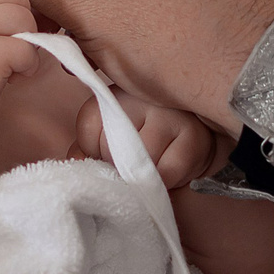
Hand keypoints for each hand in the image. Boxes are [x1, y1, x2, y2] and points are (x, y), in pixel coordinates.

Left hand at [72, 87, 220, 188]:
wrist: (198, 139)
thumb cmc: (148, 139)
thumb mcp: (112, 138)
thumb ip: (87, 149)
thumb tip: (74, 162)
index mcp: (118, 92)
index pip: (88, 127)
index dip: (94, 151)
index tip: (109, 152)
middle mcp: (143, 95)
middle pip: (111, 148)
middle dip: (119, 166)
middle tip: (135, 162)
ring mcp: (170, 114)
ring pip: (138, 161)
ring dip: (143, 175)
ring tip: (154, 165)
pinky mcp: (193, 137)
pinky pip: (166, 172)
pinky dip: (166, 181)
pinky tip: (172, 168)